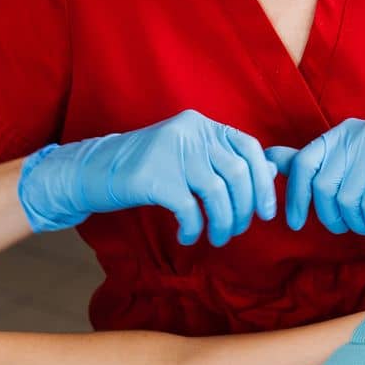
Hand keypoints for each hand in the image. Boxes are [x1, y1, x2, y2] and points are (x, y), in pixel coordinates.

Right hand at [18, 110, 279, 246]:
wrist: (95, 171)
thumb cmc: (149, 168)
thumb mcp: (188, 156)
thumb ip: (224, 160)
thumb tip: (269, 173)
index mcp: (202, 125)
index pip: (249, 148)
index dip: (263, 182)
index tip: (265, 211)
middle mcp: (190, 132)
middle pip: (237, 173)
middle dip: (245, 208)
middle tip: (237, 230)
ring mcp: (171, 153)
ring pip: (216, 193)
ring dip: (223, 222)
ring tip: (216, 239)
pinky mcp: (152, 177)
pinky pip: (189, 208)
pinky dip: (195, 227)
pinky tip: (189, 236)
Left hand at [268, 118, 364, 239]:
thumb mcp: (345, 178)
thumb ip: (310, 166)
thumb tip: (266, 157)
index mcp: (345, 132)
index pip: (303, 163)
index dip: (295, 197)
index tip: (294, 222)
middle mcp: (362, 130)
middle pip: (322, 186)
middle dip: (331, 216)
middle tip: (350, 222)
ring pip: (345, 200)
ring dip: (356, 221)